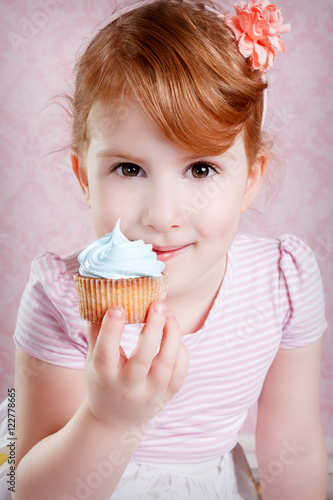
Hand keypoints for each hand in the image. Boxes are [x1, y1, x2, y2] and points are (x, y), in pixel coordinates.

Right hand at [85, 301, 188, 431]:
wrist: (115, 420)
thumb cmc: (103, 380)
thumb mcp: (92, 360)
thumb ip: (96, 331)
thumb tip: (99, 296)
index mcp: (104, 376)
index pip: (106, 353)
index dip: (111, 330)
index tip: (117, 307)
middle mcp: (127, 387)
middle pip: (143, 357)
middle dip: (153, 328)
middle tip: (157, 304)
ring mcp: (150, 393)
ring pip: (166, 363)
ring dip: (171, 335)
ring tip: (169, 314)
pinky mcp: (168, 395)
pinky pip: (180, 370)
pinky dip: (180, 350)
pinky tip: (173, 335)